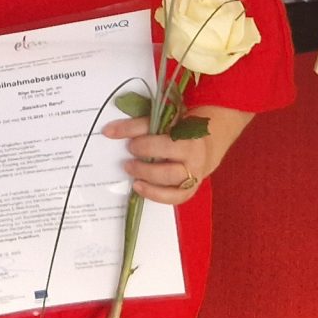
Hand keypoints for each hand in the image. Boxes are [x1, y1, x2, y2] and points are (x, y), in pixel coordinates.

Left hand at [105, 109, 244, 205]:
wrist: (207, 142)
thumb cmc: (181, 129)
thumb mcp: (165, 121)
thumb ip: (139, 125)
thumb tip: (109, 131)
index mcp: (189, 135)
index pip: (160, 136)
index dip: (136, 135)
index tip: (117, 135)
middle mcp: (194, 157)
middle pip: (169, 164)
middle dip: (145, 162)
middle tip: (129, 156)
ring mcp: (194, 174)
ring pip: (171, 181)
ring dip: (148, 177)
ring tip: (131, 171)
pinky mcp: (191, 188)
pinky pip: (175, 197)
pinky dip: (156, 195)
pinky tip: (140, 188)